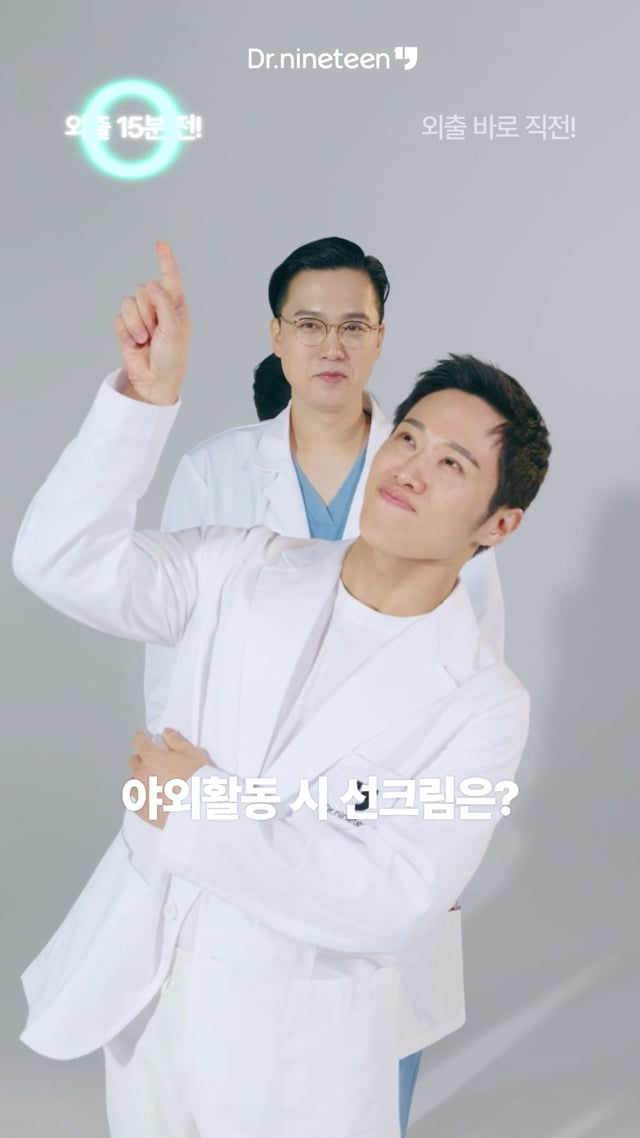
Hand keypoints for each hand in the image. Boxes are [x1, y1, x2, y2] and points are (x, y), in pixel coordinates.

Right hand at [113, 241, 191, 405]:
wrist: (154, 380)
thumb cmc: (171, 358)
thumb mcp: (174, 329)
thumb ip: (164, 304)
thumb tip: (153, 283)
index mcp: (175, 306)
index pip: (170, 278)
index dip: (165, 260)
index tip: (161, 244)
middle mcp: (157, 307)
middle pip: (143, 289)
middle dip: (148, 312)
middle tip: (156, 332)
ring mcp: (140, 316)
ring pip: (129, 302)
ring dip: (137, 324)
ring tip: (146, 340)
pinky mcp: (126, 327)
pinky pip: (119, 318)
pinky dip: (126, 332)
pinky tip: (136, 344)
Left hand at [127, 727, 210, 828]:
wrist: (198, 809)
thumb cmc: (197, 780)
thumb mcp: (192, 753)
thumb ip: (176, 741)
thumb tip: (166, 733)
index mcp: (152, 757)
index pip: (139, 741)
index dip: (144, 738)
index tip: (147, 739)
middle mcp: (141, 774)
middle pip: (134, 762)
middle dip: (143, 760)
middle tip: (156, 764)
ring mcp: (139, 793)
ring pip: (131, 783)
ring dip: (139, 780)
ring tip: (152, 784)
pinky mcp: (142, 811)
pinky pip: (134, 802)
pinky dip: (140, 799)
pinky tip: (151, 799)